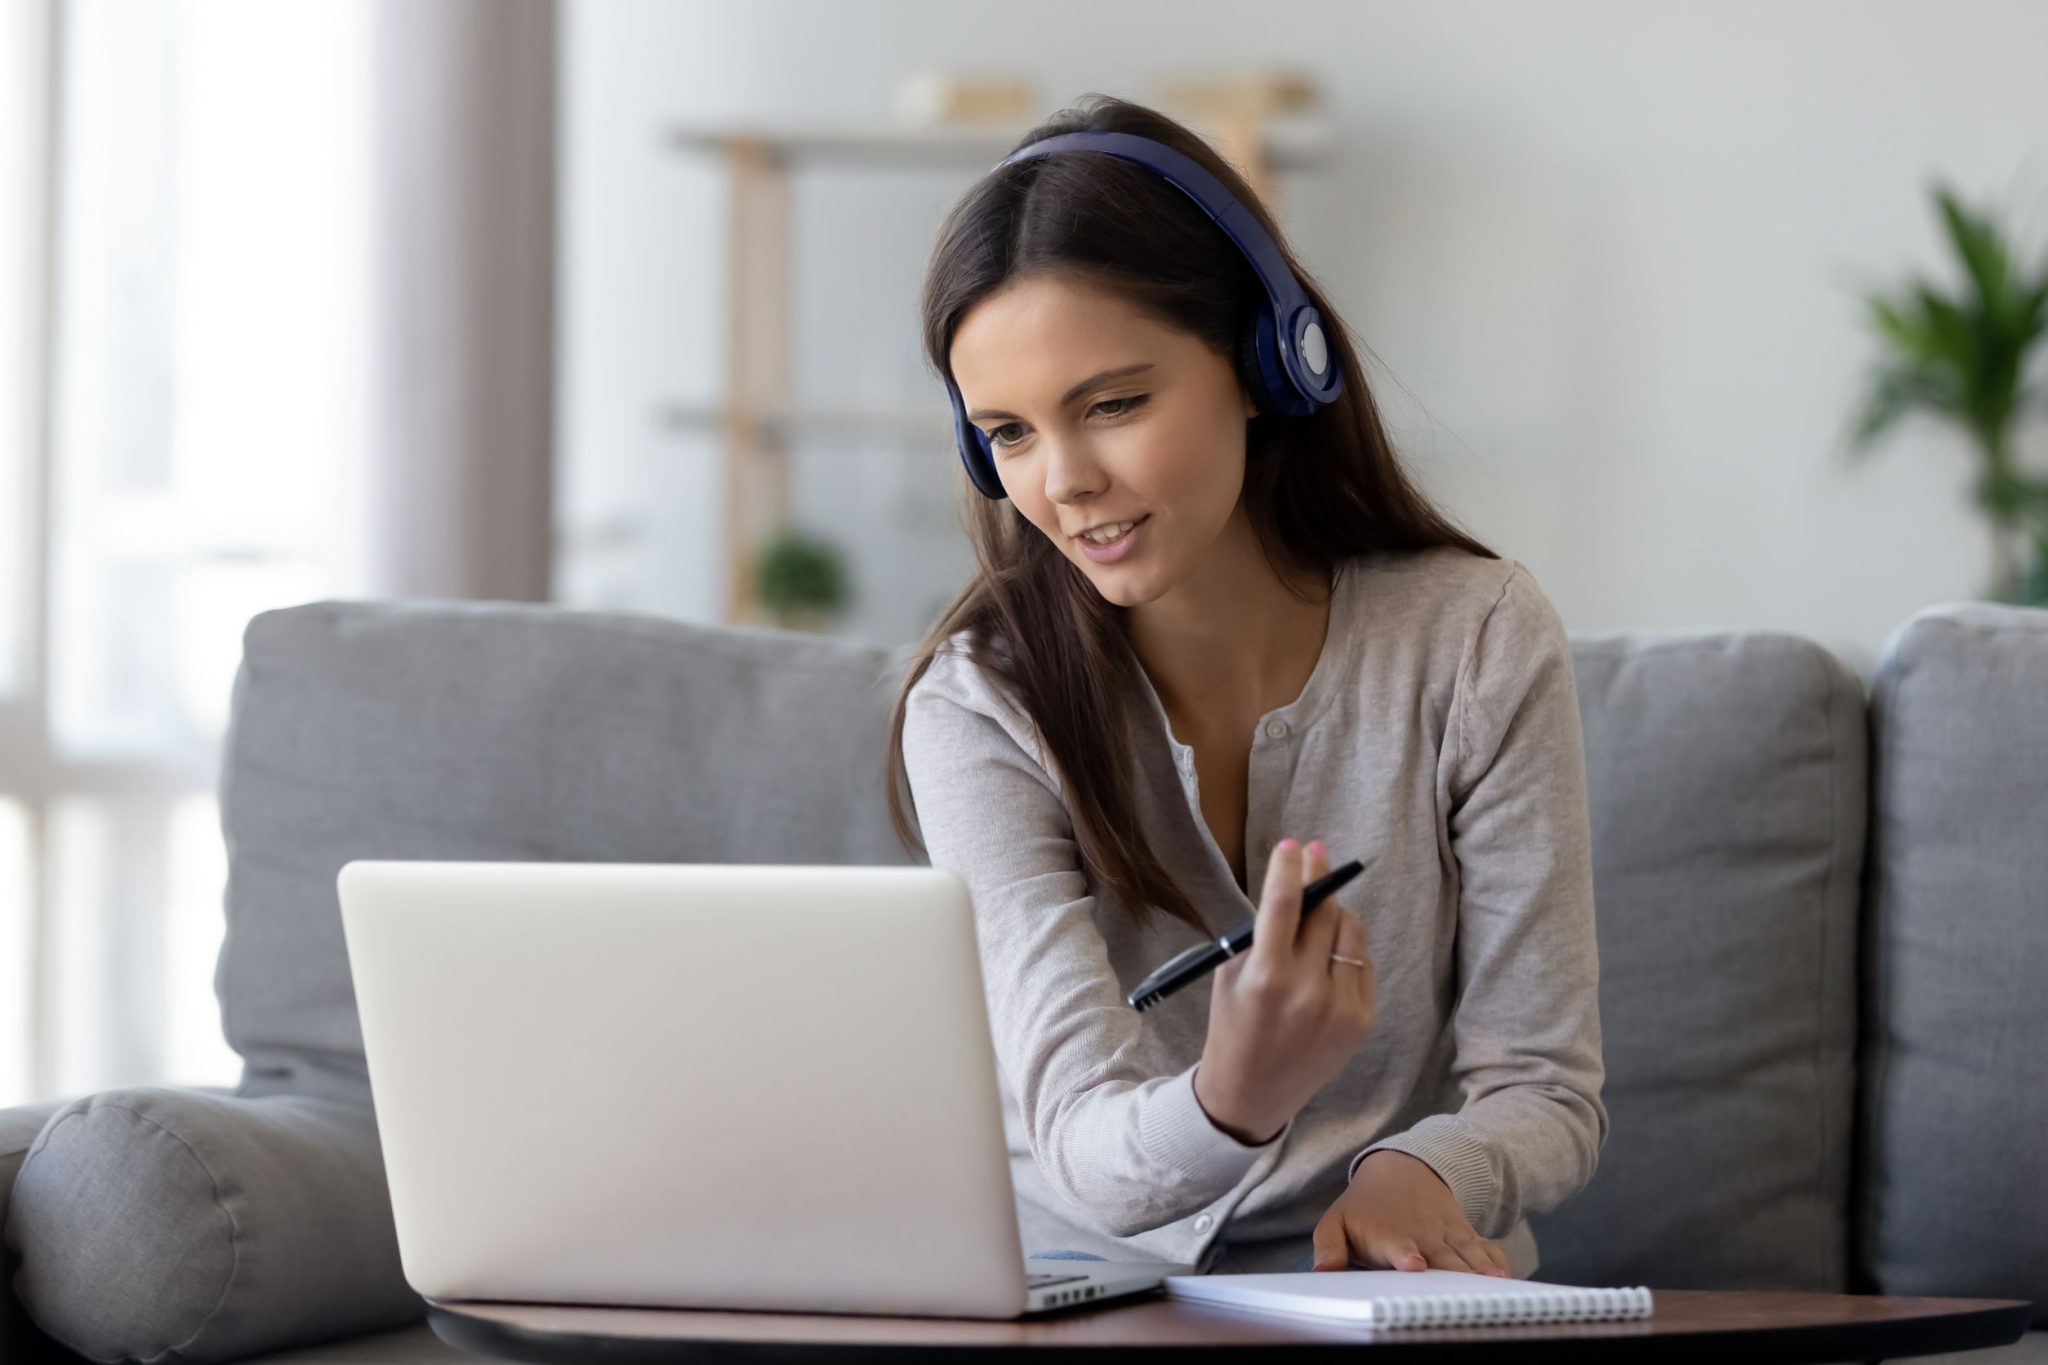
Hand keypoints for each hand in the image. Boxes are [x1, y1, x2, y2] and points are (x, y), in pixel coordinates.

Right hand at [1193, 838, 1374, 1143]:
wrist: (1253, 1093)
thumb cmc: (1233, 1027)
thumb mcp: (1230, 977)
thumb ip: (1260, 935)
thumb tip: (1293, 887)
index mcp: (1266, 978)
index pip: (1283, 905)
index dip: (1289, 868)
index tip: (1292, 845)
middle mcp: (1307, 991)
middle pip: (1324, 911)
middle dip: (1318, 876)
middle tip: (1315, 852)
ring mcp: (1340, 1006)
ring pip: (1351, 931)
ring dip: (1335, 911)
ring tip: (1320, 910)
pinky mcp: (1362, 1019)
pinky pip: (1362, 961)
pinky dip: (1346, 948)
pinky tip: (1329, 954)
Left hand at [1311, 1150, 1511, 1275]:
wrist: (1402, 1169)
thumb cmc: (1365, 1208)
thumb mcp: (1336, 1221)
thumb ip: (1328, 1247)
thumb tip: (1321, 1273)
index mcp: (1388, 1236)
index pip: (1397, 1247)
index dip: (1405, 1255)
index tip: (1415, 1264)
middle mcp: (1422, 1237)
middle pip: (1440, 1259)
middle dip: (1450, 1276)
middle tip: (1460, 1295)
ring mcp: (1446, 1236)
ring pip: (1466, 1255)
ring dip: (1480, 1270)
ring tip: (1494, 1284)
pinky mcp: (1464, 1236)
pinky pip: (1484, 1249)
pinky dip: (1495, 1261)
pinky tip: (1505, 1276)